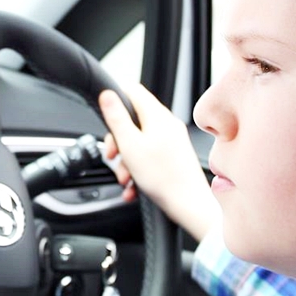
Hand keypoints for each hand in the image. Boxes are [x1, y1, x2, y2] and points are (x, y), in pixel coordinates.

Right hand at [98, 83, 221, 244]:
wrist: (189, 205)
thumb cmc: (163, 178)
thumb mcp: (130, 145)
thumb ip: (117, 118)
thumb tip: (108, 94)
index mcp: (157, 116)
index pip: (133, 91)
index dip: (115, 100)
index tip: (106, 117)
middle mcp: (167, 125)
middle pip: (133, 121)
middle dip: (118, 141)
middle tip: (114, 157)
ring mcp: (172, 141)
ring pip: (139, 142)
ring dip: (127, 160)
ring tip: (126, 179)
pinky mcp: (174, 157)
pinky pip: (149, 156)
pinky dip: (138, 169)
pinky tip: (134, 187)